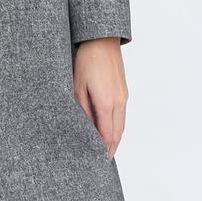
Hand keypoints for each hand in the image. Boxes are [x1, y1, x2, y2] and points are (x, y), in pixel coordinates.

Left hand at [73, 37, 128, 159]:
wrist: (102, 39)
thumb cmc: (87, 59)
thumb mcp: (78, 84)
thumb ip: (82, 108)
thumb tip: (84, 127)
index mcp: (106, 103)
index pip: (107, 136)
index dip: (102, 150)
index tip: (96, 161)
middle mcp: (119, 102)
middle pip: (117, 134)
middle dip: (111, 149)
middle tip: (101, 161)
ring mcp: (123, 96)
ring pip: (122, 125)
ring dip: (115, 139)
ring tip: (106, 149)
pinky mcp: (124, 91)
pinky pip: (122, 115)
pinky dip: (117, 126)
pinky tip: (109, 128)